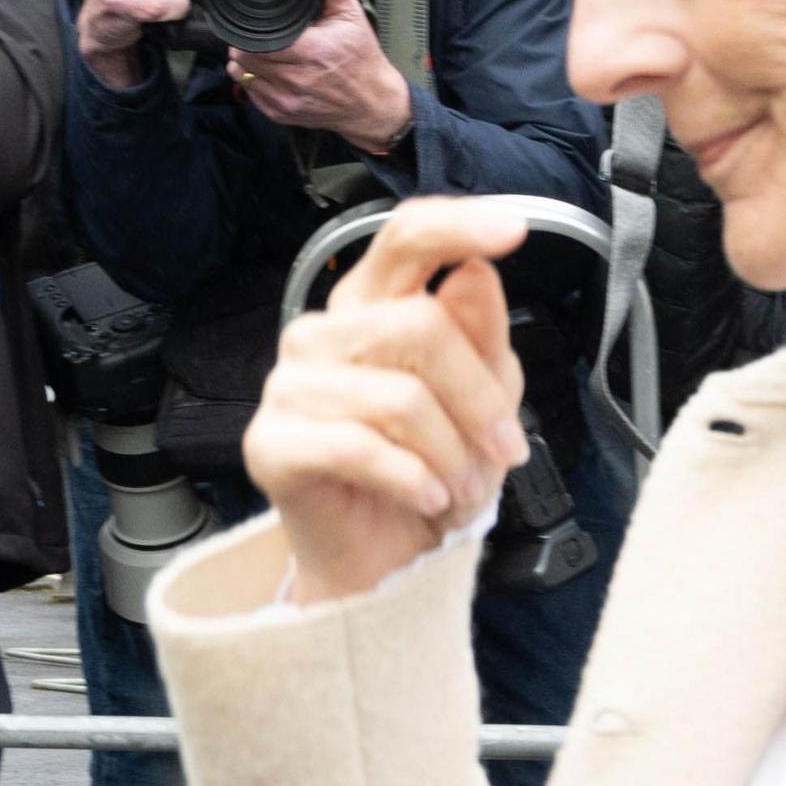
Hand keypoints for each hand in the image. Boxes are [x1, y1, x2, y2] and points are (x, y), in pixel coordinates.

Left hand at [228, 0, 410, 154]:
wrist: (372, 103)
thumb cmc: (361, 60)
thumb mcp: (352, 18)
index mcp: (313, 52)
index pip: (258, 41)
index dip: (248, 30)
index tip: (252, 21)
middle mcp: (297, 79)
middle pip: (244, 58)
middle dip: (244, 43)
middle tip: (254, 33)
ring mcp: (286, 100)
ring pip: (242, 76)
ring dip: (244, 61)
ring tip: (259, 50)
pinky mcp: (281, 114)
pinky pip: (250, 94)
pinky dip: (252, 80)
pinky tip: (266, 70)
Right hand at [245, 197, 533, 601]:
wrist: (384, 560)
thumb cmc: (432, 468)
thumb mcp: (482, 399)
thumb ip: (481, 335)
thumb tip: (475, 272)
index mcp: (373, 304)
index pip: (406, 237)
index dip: (458, 225)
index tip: (515, 229)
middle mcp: (325, 331)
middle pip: (420, 326)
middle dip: (480, 399)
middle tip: (505, 451)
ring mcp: (289, 384)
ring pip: (398, 396)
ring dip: (451, 454)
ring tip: (462, 488)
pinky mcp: (270, 442)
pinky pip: (359, 447)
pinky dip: (413, 480)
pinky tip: (428, 498)